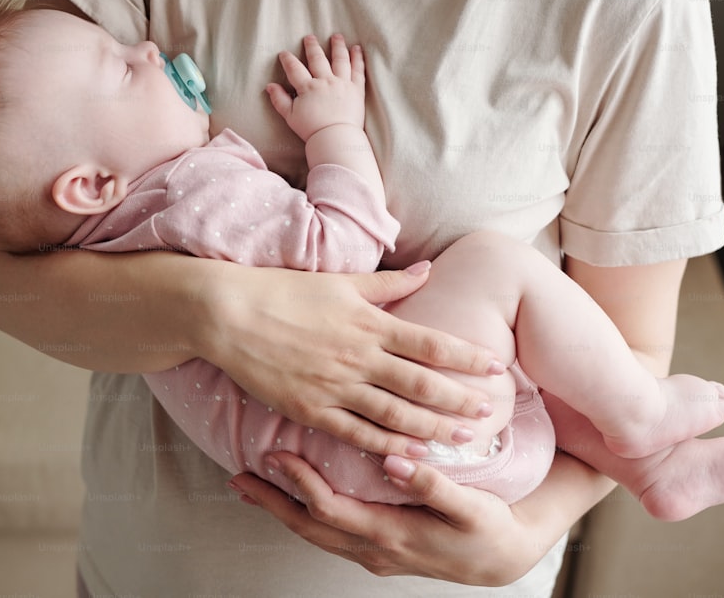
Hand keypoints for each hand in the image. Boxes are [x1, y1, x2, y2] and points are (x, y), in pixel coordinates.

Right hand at [193, 261, 503, 457]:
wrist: (228, 315)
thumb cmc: (285, 291)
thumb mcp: (341, 281)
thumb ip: (389, 283)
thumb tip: (428, 268)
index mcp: (368, 323)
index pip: (429, 342)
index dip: (465, 357)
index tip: (495, 367)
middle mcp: (357, 357)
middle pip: (420, 384)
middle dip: (459, 401)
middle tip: (490, 413)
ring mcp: (334, 386)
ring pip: (394, 414)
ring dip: (432, 428)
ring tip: (462, 440)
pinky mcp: (310, 410)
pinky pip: (356, 433)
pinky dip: (386, 445)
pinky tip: (410, 455)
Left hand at [228, 451, 547, 585]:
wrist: (503, 560)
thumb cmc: (488, 529)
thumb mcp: (471, 508)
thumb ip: (435, 486)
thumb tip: (398, 462)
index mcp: (390, 535)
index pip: (329, 509)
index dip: (299, 482)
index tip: (274, 454)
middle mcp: (373, 549)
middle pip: (309, 526)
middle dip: (271, 503)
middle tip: (238, 478)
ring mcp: (373, 553)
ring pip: (315, 532)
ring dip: (283, 510)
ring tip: (254, 488)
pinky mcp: (377, 547)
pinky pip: (330, 531)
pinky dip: (305, 514)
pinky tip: (296, 498)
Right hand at [267, 33, 364, 141]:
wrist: (335, 138)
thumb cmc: (312, 130)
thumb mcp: (290, 116)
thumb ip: (279, 100)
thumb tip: (269, 86)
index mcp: (308, 87)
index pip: (295, 69)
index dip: (288, 60)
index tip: (284, 53)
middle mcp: (325, 81)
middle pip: (317, 58)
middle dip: (312, 46)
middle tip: (310, 37)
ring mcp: (342, 83)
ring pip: (340, 59)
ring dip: (337, 46)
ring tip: (336, 36)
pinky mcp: (356, 89)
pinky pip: (358, 69)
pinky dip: (357, 58)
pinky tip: (356, 49)